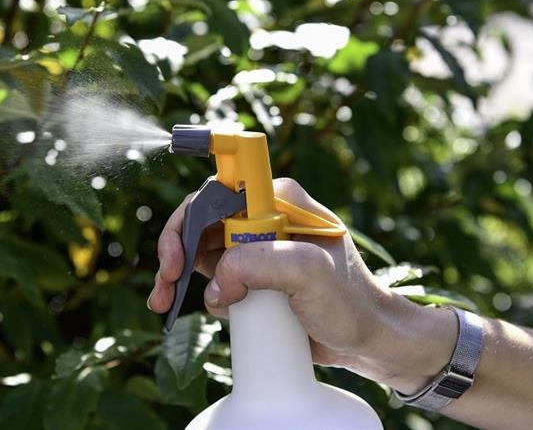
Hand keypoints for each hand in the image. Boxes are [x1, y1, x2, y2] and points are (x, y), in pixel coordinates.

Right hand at [148, 178, 457, 392]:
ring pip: (201, 247)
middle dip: (176, 248)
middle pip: (202, 218)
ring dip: (178, 271)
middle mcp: (267, 217)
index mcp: (282, 201)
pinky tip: (205, 308)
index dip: (191, 217)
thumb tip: (220, 279)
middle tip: (166, 281)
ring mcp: (259, 248)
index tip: (177, 252)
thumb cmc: (350, 302)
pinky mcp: (255, 276)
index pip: (221, 191)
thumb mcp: (310, 274)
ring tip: (165, 300)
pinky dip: (199, 289)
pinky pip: (215, 275)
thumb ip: (260, 264)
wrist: (367, 341)